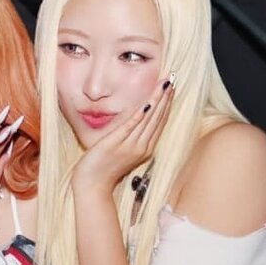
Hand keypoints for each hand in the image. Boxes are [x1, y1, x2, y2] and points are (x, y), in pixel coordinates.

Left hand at [71, 80, 173, 197]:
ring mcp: (130, 146)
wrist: (92, 185)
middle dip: (166, 97)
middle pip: (158, 118)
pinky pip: (131, 127)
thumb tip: (136, 116)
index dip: (167, 104)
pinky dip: (140, 115)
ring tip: (164, 84)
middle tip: (172, 79)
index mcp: (145, 148)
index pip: (160, 122)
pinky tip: (147, 103)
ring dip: (157, 100)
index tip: (171, 87)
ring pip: (148, 119)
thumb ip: (131, 135)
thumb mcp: (122, 149)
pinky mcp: (116, 144)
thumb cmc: (105, 168)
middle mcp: (142, 147)